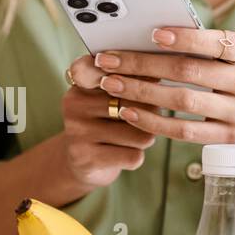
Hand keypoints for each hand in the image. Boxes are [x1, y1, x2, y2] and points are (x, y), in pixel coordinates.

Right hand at [54, 55, 161, 191]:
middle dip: (150, 115)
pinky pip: (133, 156)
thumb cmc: (106, 122)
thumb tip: (159, 77)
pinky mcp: (86, 159)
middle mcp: (75, 103)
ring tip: (132, 139)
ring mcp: (78, 132)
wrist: (81, 162)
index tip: (156, 82)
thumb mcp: (110, 96)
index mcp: (81, 80)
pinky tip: (123, 154)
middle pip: (137, 104)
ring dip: (145, 139)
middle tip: (144, 119)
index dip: (142, 79)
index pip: (119, 72)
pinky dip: (136, 157)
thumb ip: (130, 81)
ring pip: (140, 133)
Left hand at [71, 27, 234, 183]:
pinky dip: (153, 121)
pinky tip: (129, 112)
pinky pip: (184, 132)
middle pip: (189, 72)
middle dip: (143, 64)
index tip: (153, 33)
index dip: (185, 38)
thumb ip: (210, 47)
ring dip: (141, 91)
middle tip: (108, 59)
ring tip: (110, 83)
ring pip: (182, 101)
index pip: (217, 42)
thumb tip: (154, 34)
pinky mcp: (228, 139)